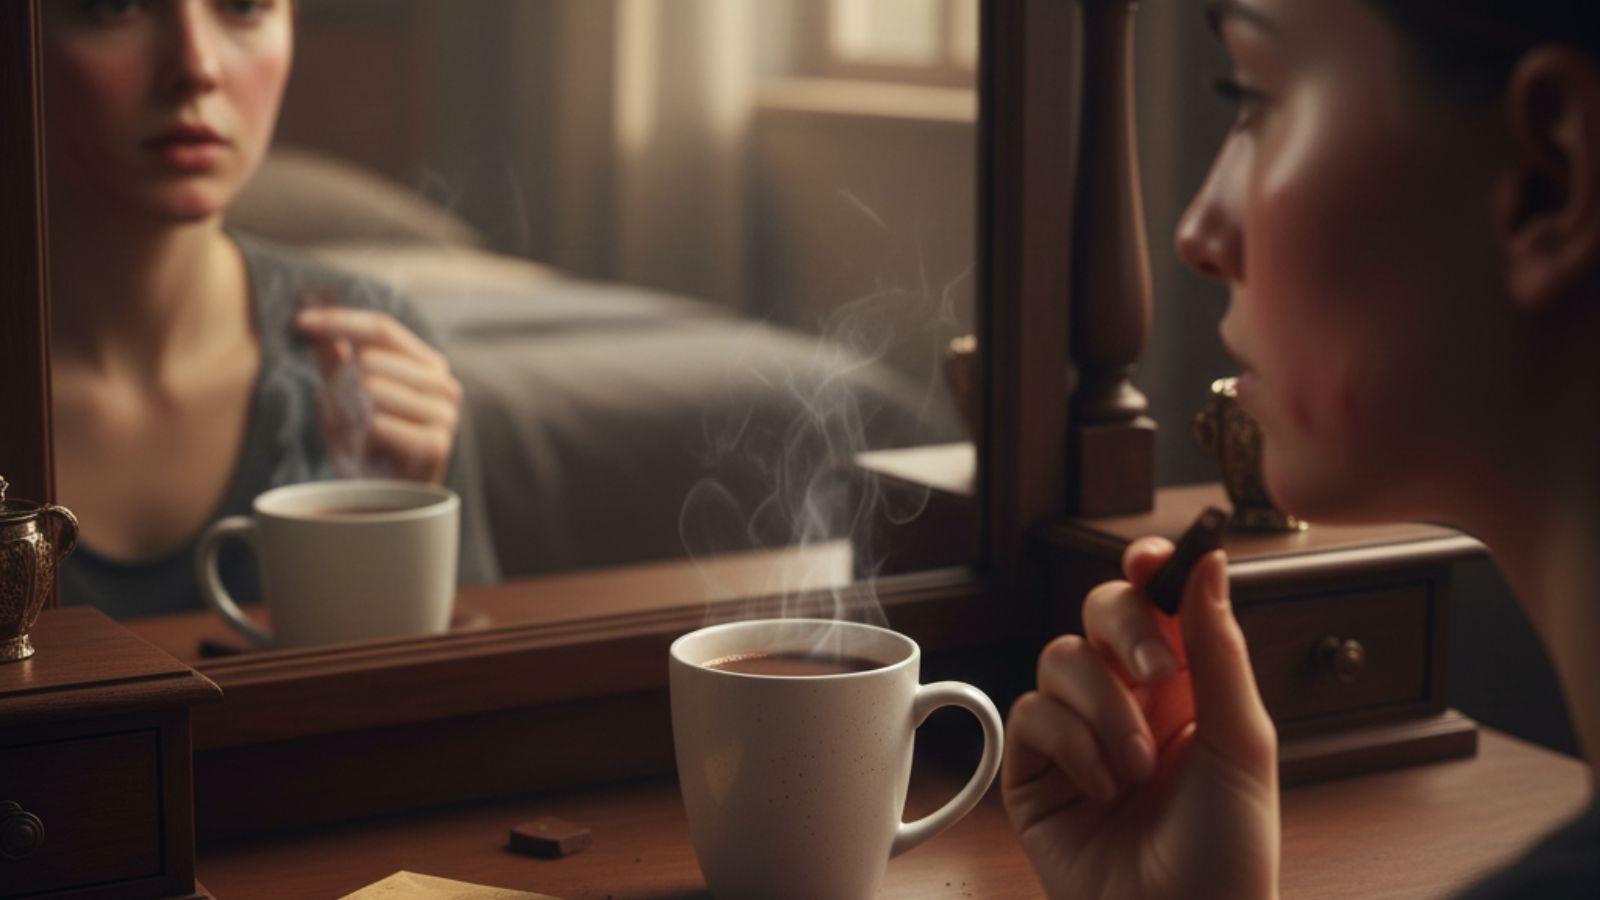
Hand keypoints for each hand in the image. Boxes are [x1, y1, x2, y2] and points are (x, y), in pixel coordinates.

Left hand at [294, 307, 462, 483]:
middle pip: (379, 353)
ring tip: (351, 422)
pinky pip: (383, 424)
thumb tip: (316, 324)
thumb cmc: (366, 445)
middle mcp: (443, 385)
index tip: (299, 321)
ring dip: (351, 403)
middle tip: (328, 391)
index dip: (340, 321)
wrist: (384, 501)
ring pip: (378, 387)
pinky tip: (367, 444)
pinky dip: (364, 432)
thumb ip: (335, 361)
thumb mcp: (343, 397)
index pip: (383, 328)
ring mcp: (444, 416)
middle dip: (340, 368)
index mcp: (427, 365)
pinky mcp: (436, 446)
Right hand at [1002, 539, 1279, 899]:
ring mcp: (1078, 730)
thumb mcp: (1240, 745)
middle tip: (1158, 677)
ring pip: (1061, 658)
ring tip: (1137, 771)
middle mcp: (1129, 698)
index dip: (1149, 569)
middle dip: (1124, 630)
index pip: (1158, 602)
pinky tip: (1102, 789)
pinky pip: (1031, 713)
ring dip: (1105, 711)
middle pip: (1099, 611)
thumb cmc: (1226, 853)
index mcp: (1187, 685)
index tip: (1152, 558)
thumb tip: (1209, 562)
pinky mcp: (1034, 767)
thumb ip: (1219, 649)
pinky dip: (1071, 745)